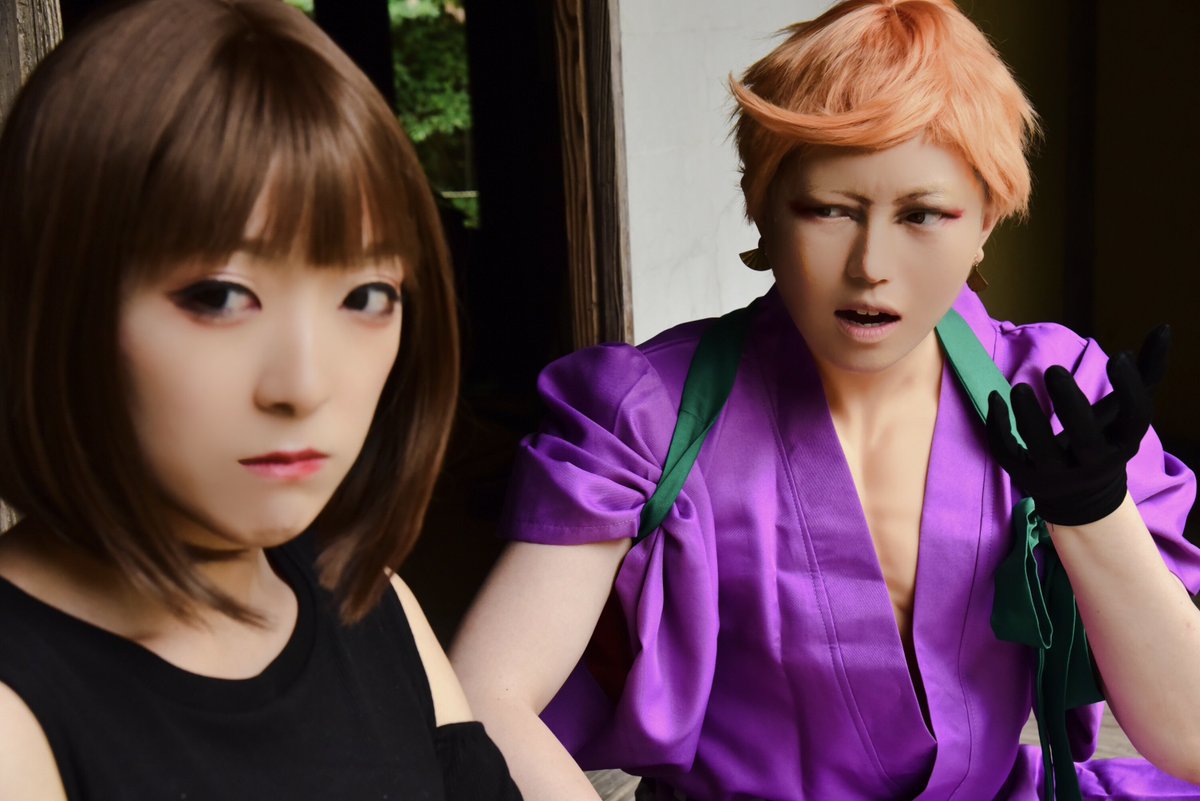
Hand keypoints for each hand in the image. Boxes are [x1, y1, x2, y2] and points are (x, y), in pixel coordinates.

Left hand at [985, 326, 1169, 525]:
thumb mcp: (1123, 412)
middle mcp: (1093, 464)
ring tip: (1019, 387)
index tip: (1118, 356)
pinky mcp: (1025, 477)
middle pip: (1086, 439)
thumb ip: (1144, 373)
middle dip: (1070, 404)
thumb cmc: (1104, 439)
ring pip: (1041, 450)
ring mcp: (1057, 475)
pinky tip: (996, 398)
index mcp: (1122, 444)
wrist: (1080, 498)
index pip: (1136, 419)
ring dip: (1028, 417)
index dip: (1131, 388)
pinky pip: (1008, 454)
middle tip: (1054, 369)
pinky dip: (998, 427)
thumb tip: (1164, 327)